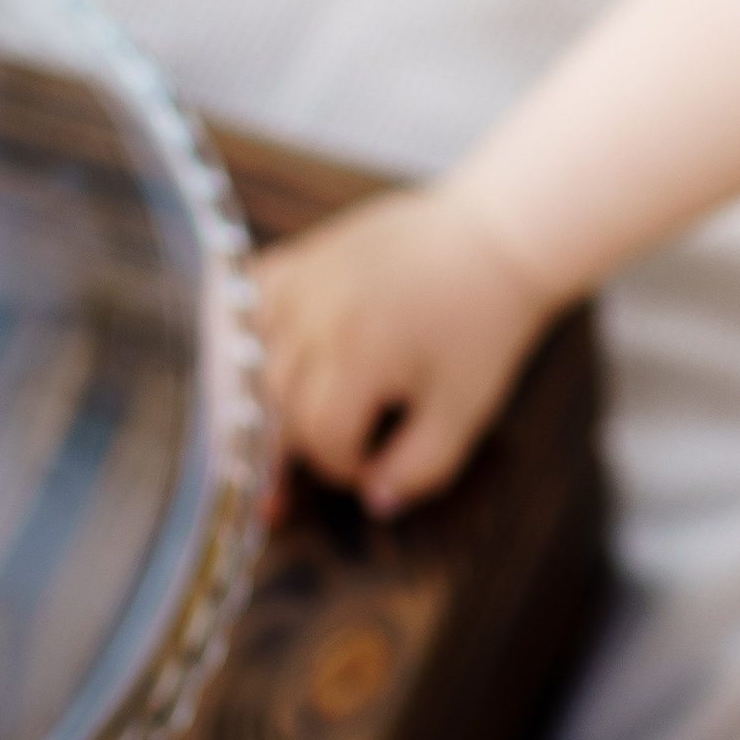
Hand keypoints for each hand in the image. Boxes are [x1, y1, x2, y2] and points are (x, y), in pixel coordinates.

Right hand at [256, 182, 555, 513]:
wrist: (494, 238)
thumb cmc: (484, 325)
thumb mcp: (466, 408)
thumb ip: (420, 467)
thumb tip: (373, 501)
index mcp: (358, 357)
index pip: (320, 442)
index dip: (346, 467)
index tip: (375, 462)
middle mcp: (315, 317)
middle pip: (279, 410)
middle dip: (311, 439)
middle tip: (346, 443)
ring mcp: (300, 282)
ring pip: (254, 365)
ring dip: (278, 396)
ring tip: (312, 409)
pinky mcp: (299, 258)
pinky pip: (246, 305)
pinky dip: (248, 335)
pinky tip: (271, 356)